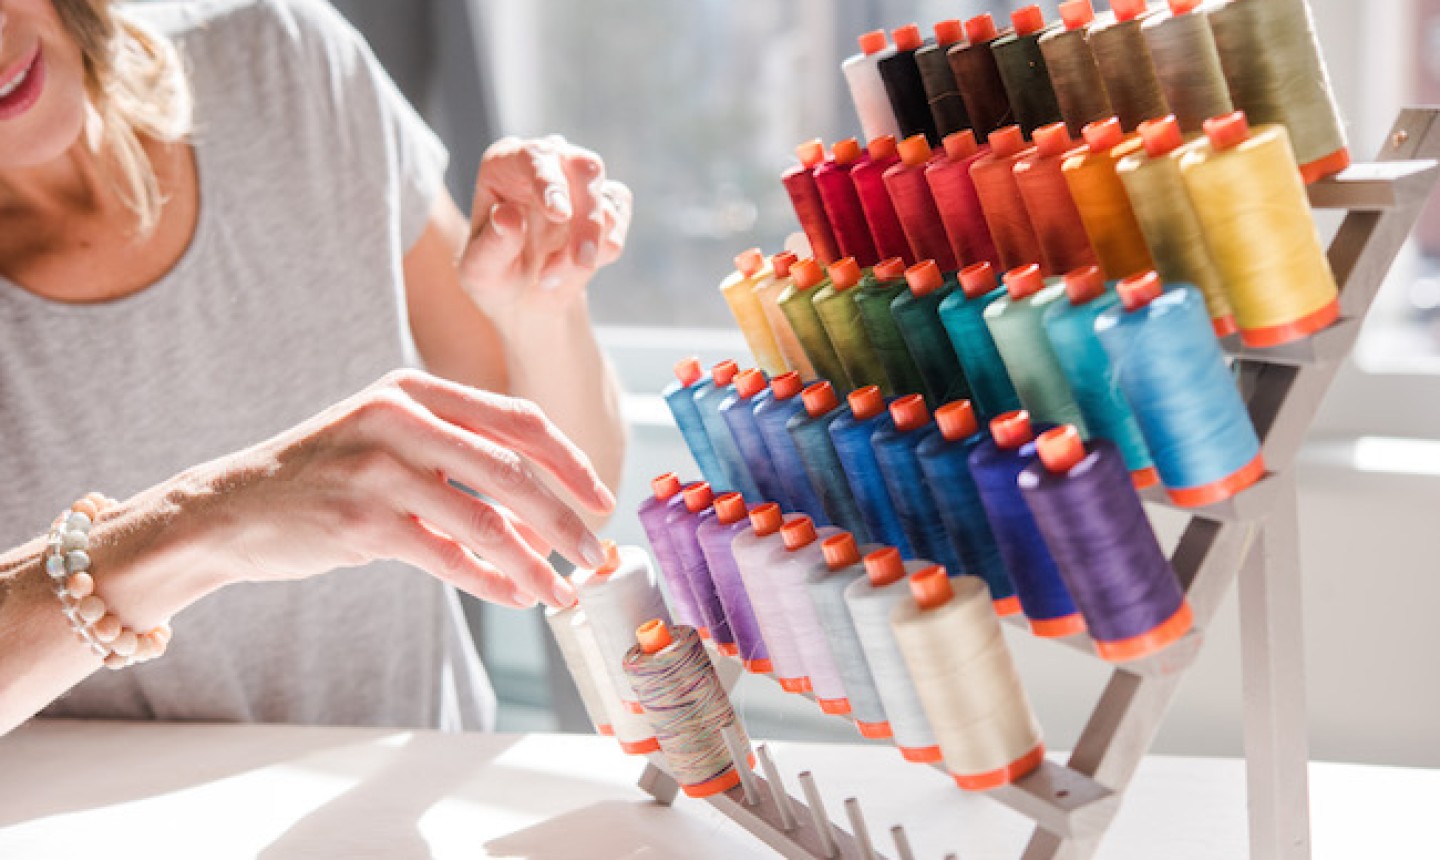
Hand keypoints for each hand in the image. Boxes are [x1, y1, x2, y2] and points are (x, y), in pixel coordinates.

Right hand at [174, 369, 615, 609]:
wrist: (230, 508)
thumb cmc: (326, 478)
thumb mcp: (391, 444)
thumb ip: (460, 462)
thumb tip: (543, 519)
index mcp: (416, 389)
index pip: (519, 419)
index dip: (570, 461)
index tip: (601, 499)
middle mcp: (400, 418)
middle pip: (513, 470)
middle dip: (565, 519)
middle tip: (596, 554)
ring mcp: (378, 467)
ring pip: (485, 521)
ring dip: (534, 563)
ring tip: (561, 592)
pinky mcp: (360, 520)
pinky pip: (447, 557)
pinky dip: (489, 581)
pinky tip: (515, 596)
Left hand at [458, 135, 631, 320]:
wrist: (521, 295)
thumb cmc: (494, 274)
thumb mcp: (481, 270)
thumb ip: (491, 245)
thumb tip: (507, 216)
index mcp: (506, 163)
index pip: (534, 156)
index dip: (549, 182)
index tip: (559, 215)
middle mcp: (547, 163)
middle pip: (584, 169)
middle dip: (587, 219)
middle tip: (582, 262)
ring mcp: (579, 182)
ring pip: (605, 202)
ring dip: (584, 251)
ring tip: (548, 278)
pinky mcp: (606, 203)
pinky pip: (618, 221)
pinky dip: (602, 252)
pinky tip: (573, 269)